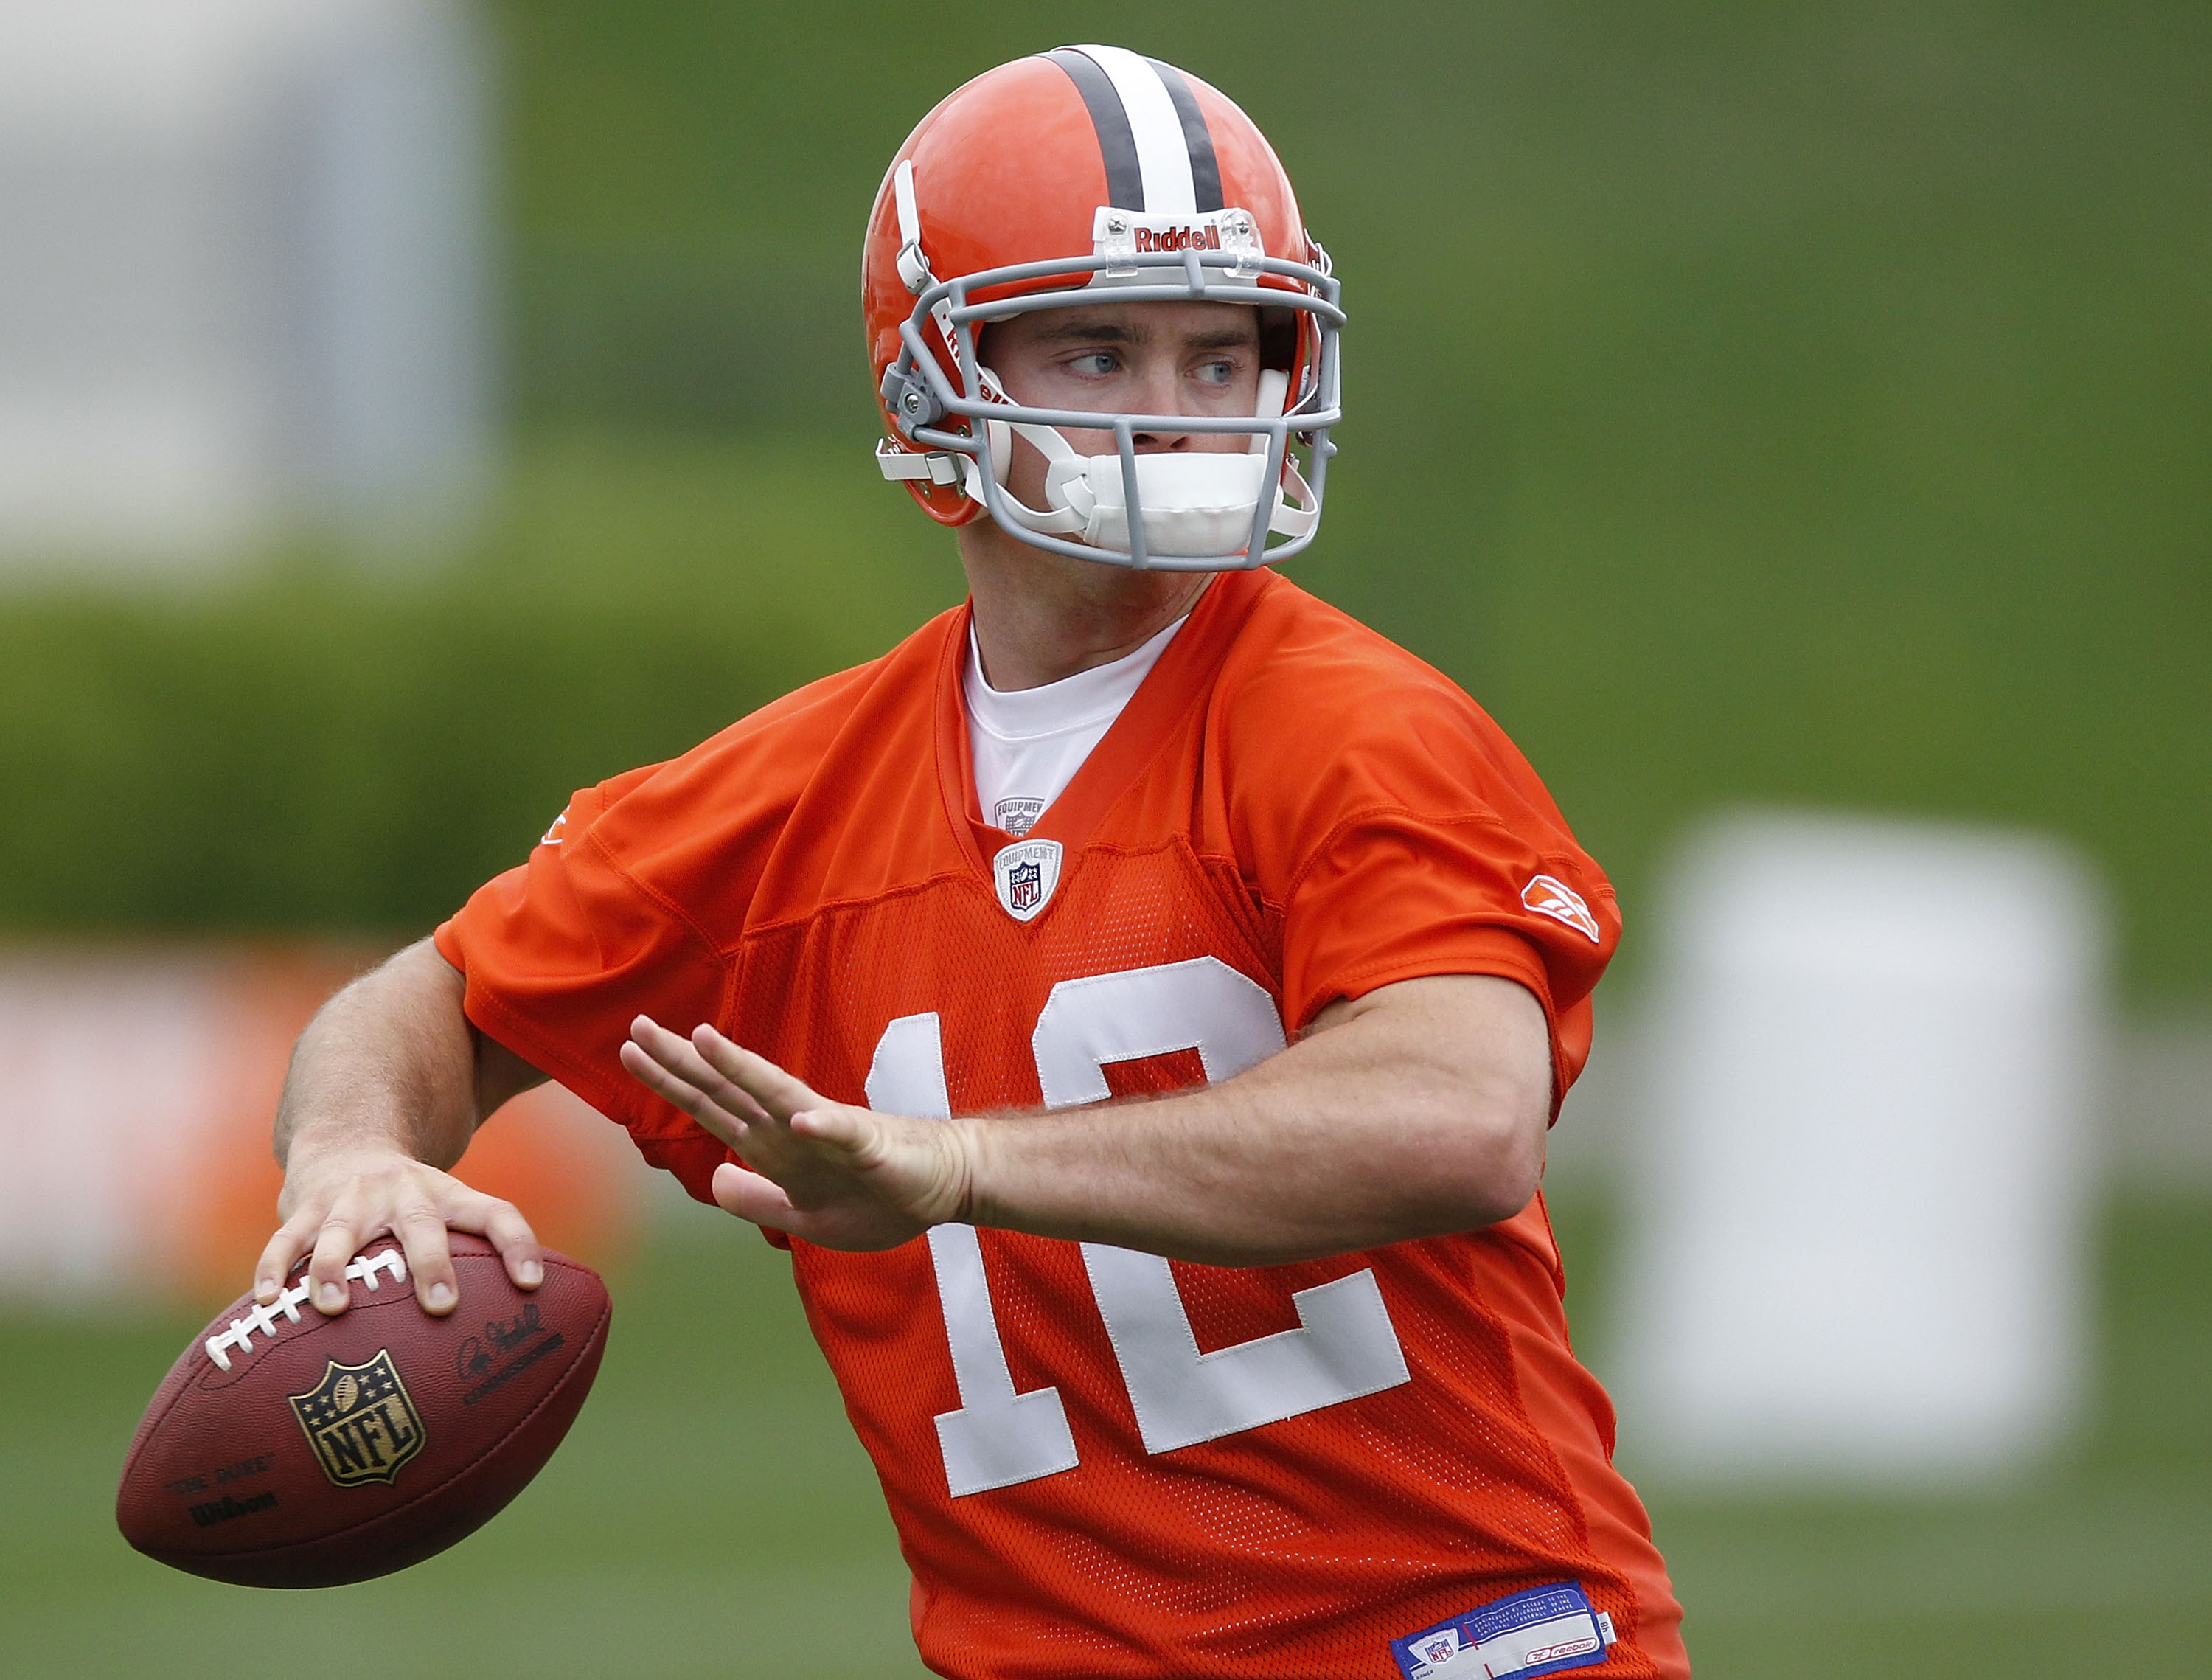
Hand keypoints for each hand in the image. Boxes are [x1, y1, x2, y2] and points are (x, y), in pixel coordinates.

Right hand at [257, 1147, 541, 1316]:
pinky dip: (273, 1268)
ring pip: (341, 1231)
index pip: (494, 1213)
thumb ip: (476, 1263)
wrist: (349, 1141)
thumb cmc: (410, 1205)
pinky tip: (265, 1300)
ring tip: (335, 1306)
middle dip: (431, 1264)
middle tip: (441, 1307)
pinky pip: (285, 1239)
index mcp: (448, 1196)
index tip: (531, 1284)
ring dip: (337, 1267)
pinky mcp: (304, 1208)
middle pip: (422, 1224)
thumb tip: (515, 1348)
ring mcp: (351, 1199)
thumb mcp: (448, 1211)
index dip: (517, 1244)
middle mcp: (404, 1193)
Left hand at [619, 1016, 970, 1249]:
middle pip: (729, 1090)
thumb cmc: (878, 1194)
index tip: (630, 1052)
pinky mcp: (870, 1146)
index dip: (671, 1081)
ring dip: (742, 1070)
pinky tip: (797, 1119)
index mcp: (774, 1144)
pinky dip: (821, 1127)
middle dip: (683, 1061)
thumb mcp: (803, 1215)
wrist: (944, 1184)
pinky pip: (843, 1134)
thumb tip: (712, 1178)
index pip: (712, 1106)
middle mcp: (792, 1128)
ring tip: (706, 1042)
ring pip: (777, 1095)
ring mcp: (829, 1132)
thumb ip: (757, 1199)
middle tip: (638, 1026)